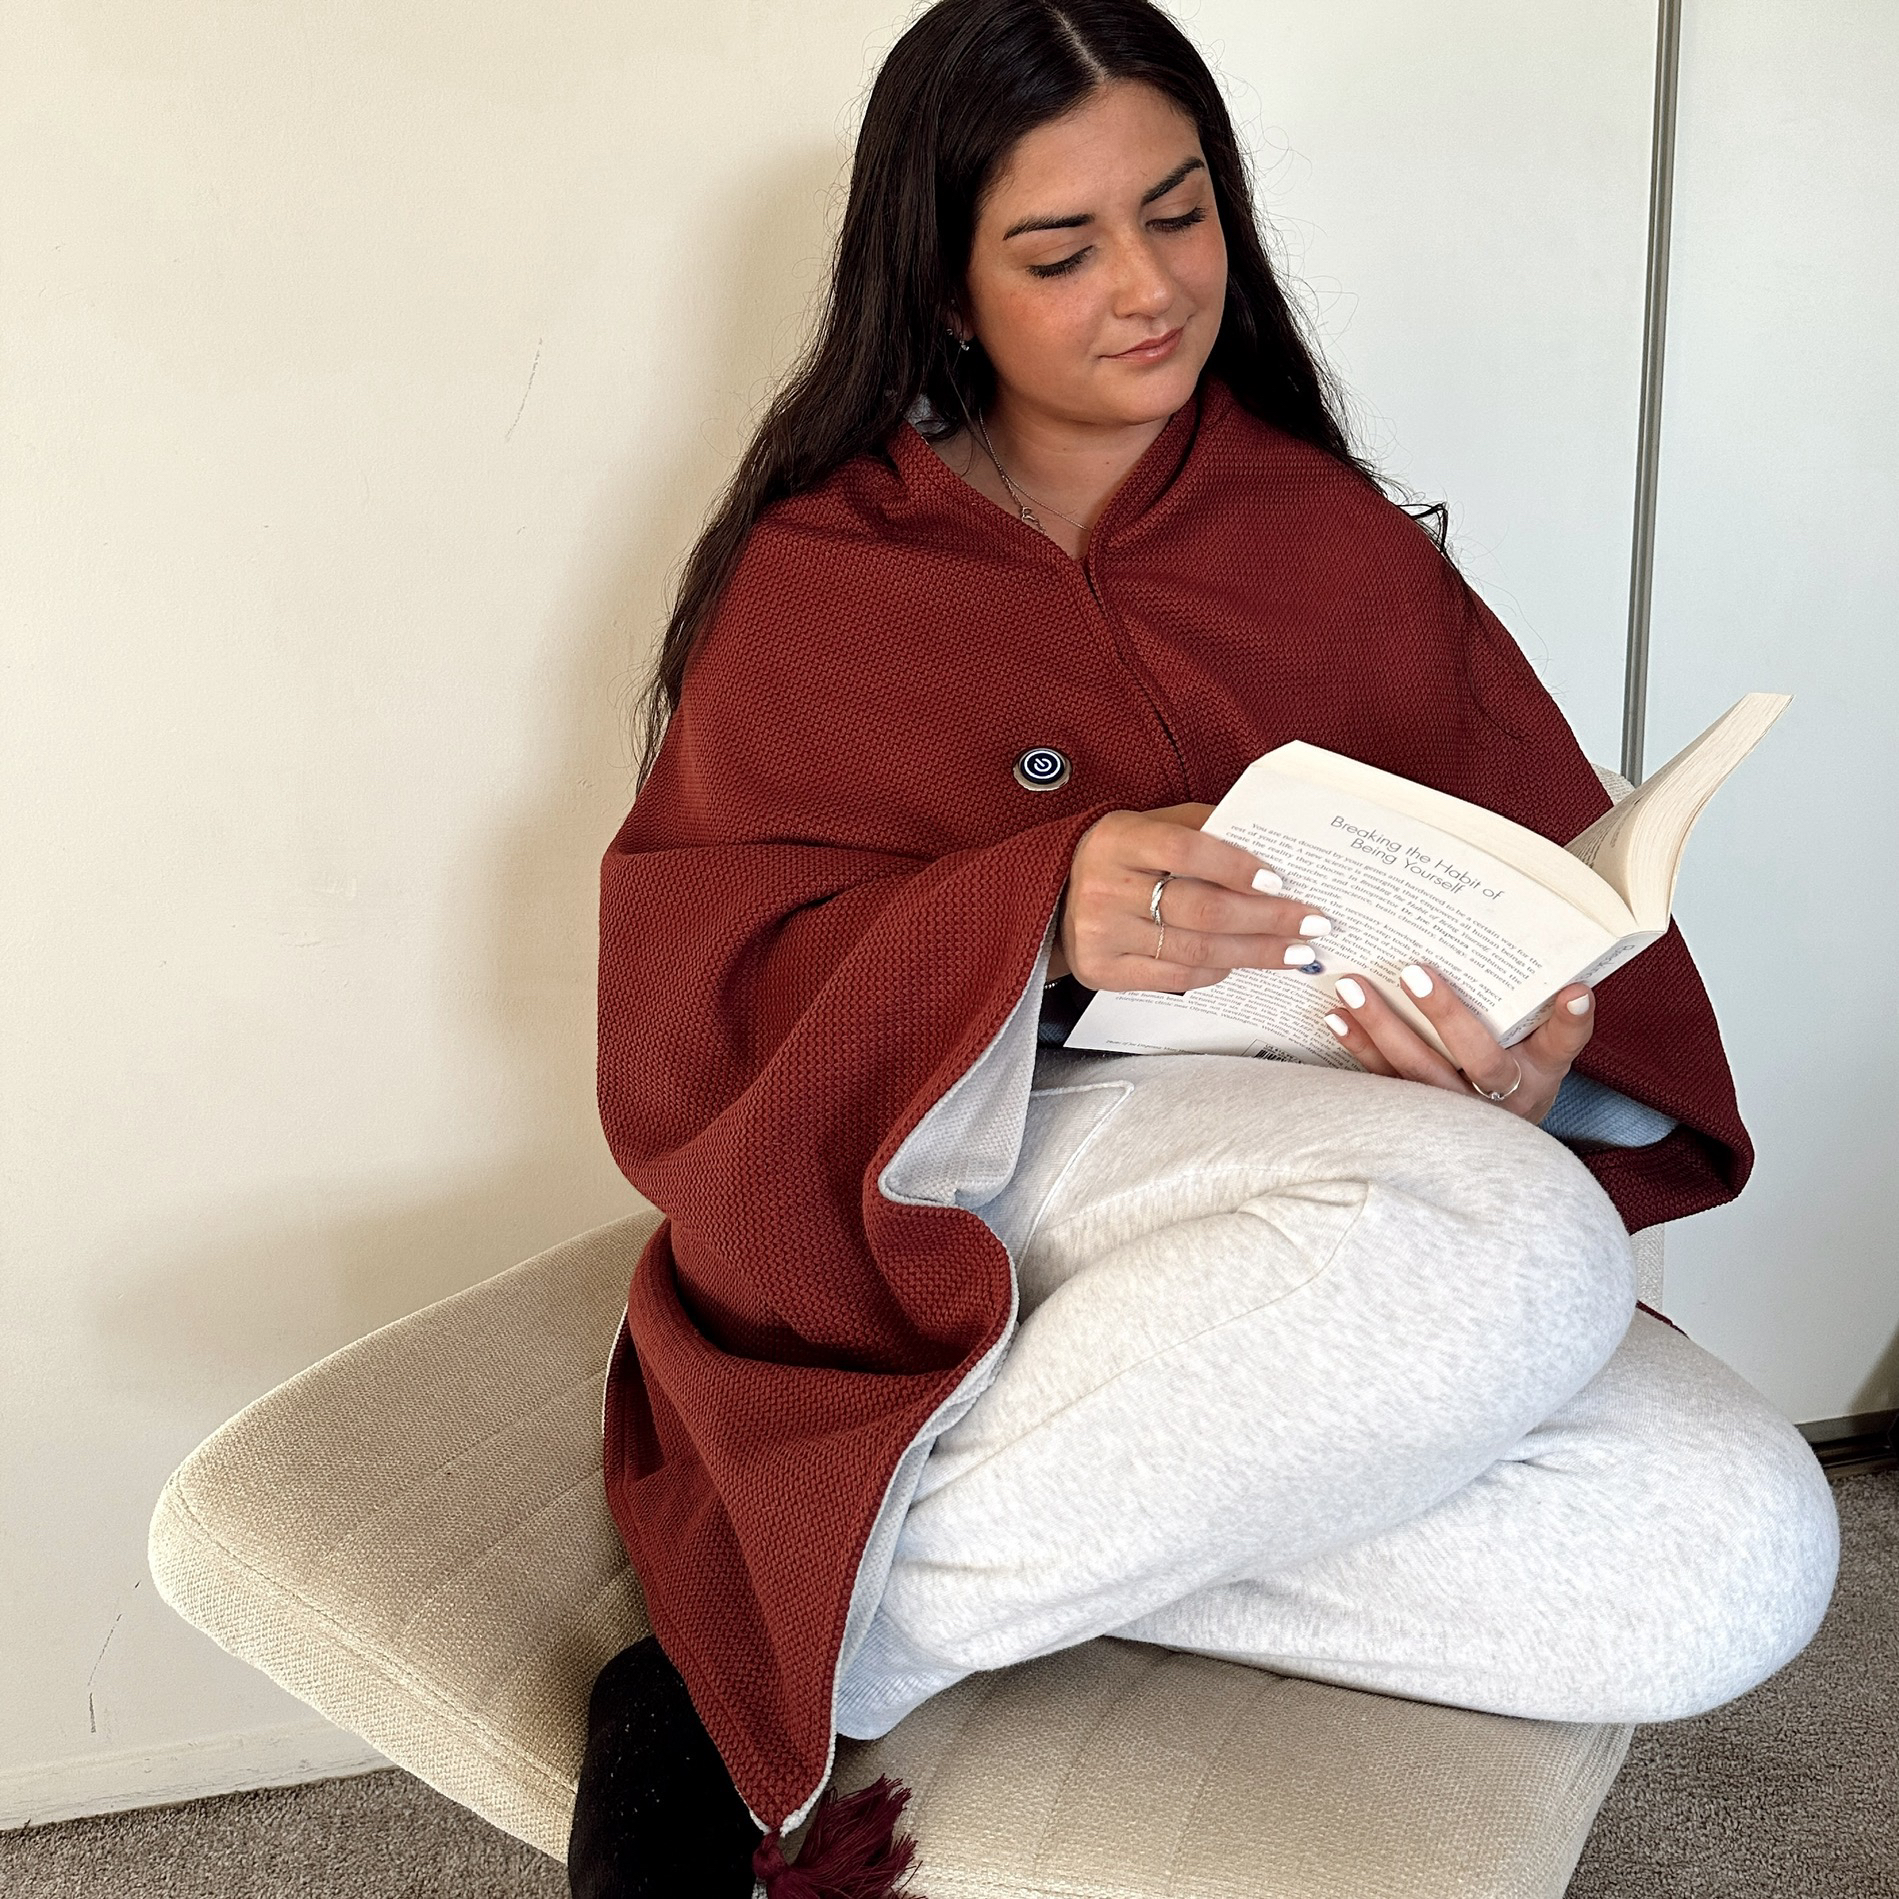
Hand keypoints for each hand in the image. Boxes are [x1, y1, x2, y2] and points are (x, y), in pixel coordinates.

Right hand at [1051, 804, 1331, 992]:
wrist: (1052, 898)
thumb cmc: (1118, 857)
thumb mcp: (1149, 826)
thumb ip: (1200, 828)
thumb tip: (1271, 843)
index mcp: (1118, 840)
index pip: (1186, 851)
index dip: (1236, 866)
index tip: (1280, 881)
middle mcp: (1104, 887)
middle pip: (1200, 910)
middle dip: (1266, 920)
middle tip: (1311, 924)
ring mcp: (1100, 934)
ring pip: (1194, 950)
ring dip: (1253, 953)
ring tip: (1293, 951)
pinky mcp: (1102, 971)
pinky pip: (1173, 977)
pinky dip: (1215, 971)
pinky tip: (1242, 962)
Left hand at [1322, 963, 1594, 1124]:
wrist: (1491, 1149)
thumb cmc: (1518, 1081)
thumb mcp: (1543, 1055)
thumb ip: (1554, 1021)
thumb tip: (1575, 985)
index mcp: (1538, 1075)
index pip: (1560, 1045)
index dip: (1569, 1021)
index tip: (1573, 991)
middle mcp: (1499, 1099)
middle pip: (1476, 1058)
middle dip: (1445, 1015)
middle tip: (1414, 973)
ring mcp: (1453, 1111)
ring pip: (1417, 1071)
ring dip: (1382, 1028)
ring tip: (1352, 987)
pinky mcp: (1412, 1115)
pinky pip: (1383, 1081)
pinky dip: (1359, 1048)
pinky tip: (1336, 1018)